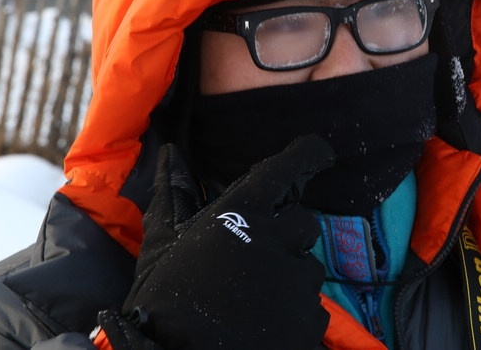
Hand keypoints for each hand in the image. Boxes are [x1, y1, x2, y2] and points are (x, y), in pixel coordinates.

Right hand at [99, 134, 334, 349]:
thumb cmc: (164, 304)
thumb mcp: (162, 246)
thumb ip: (173, 195)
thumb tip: (169, 153)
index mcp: (244, 212)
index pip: (289, 168)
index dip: (308, 156)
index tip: (319, 154)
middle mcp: (279, 238)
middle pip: (303, 223)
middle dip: (286, 237)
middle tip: (254, 264)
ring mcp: (300, 280)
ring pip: (308, 269)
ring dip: (289, 280)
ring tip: (254, 304)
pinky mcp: (312, 319)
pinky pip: (313, 310)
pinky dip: (295, 317)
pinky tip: (265, 328)